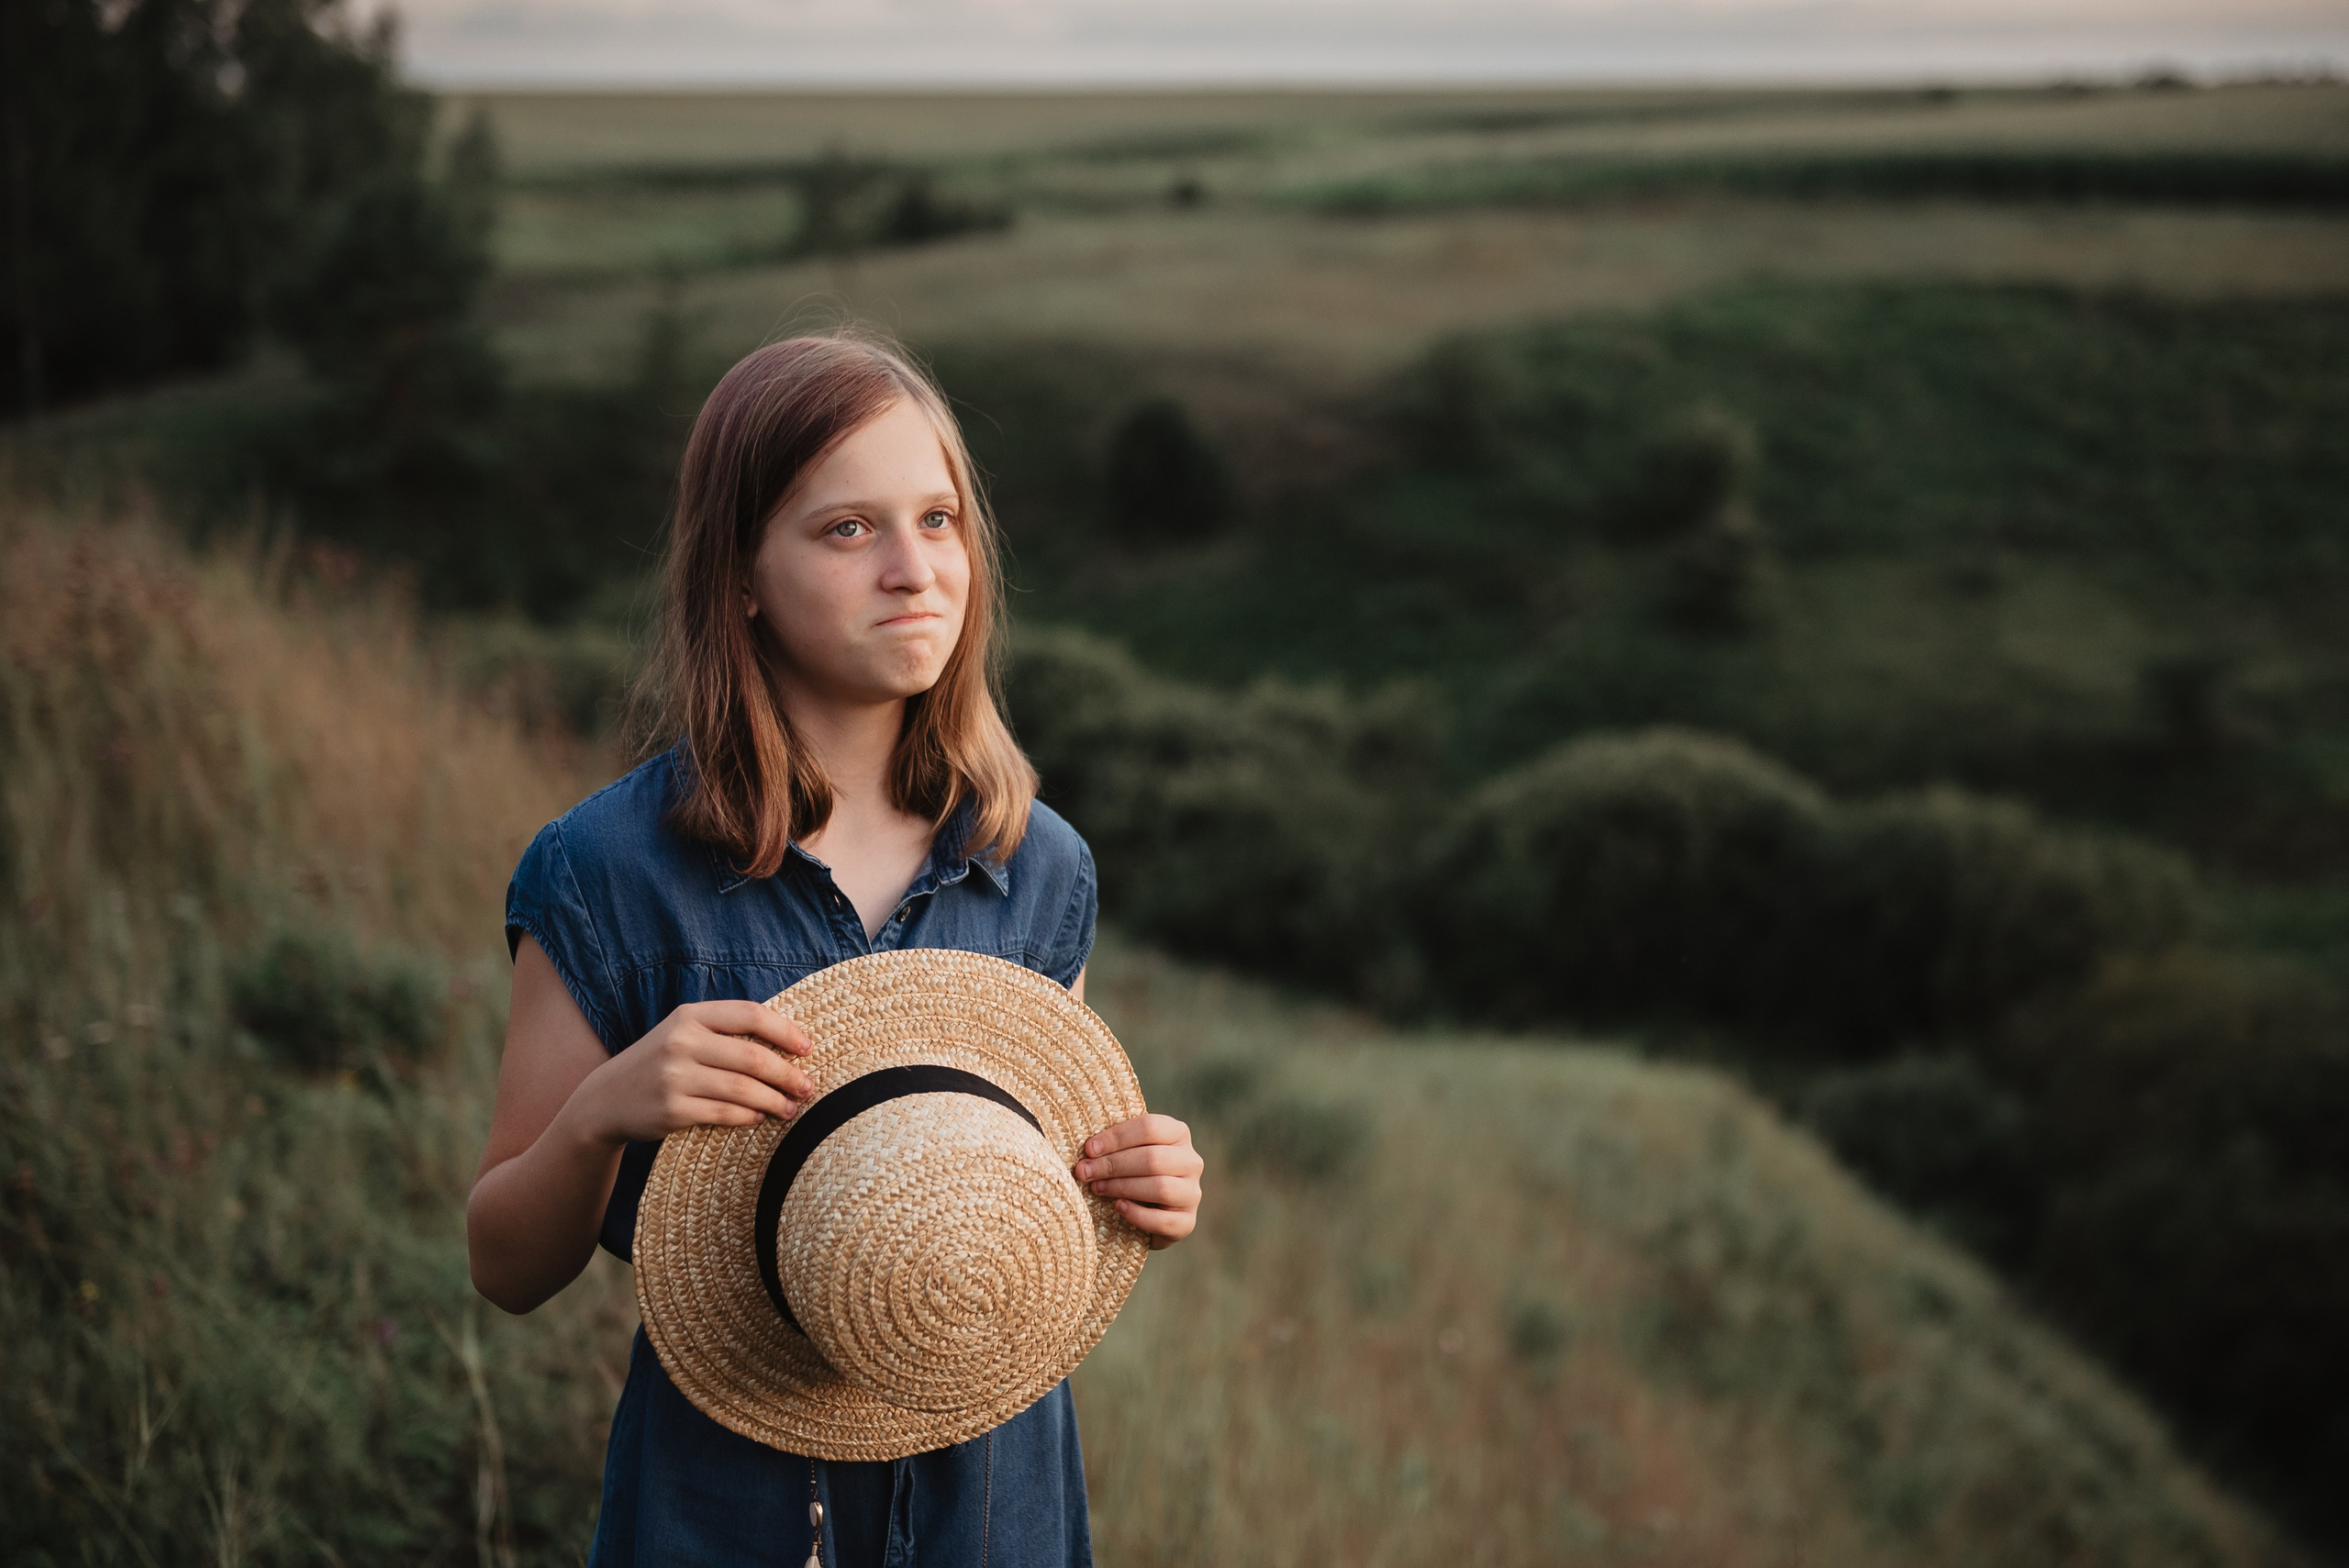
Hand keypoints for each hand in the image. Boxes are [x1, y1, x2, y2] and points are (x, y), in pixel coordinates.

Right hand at [567, 1002, 814, 1146]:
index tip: (808, 1048)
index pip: (749, 1014)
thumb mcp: (682, 1033)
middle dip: (787, 1074)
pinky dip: (749, 1117)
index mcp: (689, 1015)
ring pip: (742, 1089)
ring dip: (774, 1100)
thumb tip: (787, 1042)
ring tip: (790, 1108)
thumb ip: (723, 1030)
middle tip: (807, 1087)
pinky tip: (760, 1117)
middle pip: (752, 1057)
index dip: (785, 1031)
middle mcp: (681, 1042)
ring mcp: (674, 1077)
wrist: (605, 1100)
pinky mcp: (671, 1110)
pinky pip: (724, 1114)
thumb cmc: (659, 1063)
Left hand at [1074, 1114, 1202, 1249]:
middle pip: (1153, 1158)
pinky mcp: (1187, 1222)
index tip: (1089, 1149)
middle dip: (1113, 1165)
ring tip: (1097, 1188)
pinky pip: (1164, 1220)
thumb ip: (1114, 1145)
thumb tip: (1089, 1149)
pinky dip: (1138, 1215)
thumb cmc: (1133, 1172)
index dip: (1117, 1137)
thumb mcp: (1129, 1151)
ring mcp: (1192, 1193)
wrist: (1150, 1211)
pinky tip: (1119, 1208)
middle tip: (1085, 1172)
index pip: (1150, 1127)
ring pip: (1161, 1187)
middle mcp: (1191, 1161)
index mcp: (1178, 1133)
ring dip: (1122, 1187)